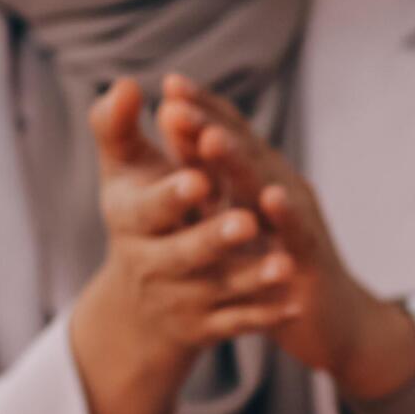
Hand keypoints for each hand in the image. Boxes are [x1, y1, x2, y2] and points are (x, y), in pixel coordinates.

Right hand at [66, 77, 293, 413]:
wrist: (137, 303)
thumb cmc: (140, 214)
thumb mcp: (122, 172)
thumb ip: (118, 127)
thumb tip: (129, 85)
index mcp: (130, 220)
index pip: (149, 208)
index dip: (172, 195)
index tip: (199, 179)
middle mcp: (150, 263)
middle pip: (184, 253)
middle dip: (214, 237)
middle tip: (247, 222)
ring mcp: (179, 299)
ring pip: (218, 290)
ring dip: (252, 279)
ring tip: (285, 265)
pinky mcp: (204, 328)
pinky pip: (237, 323)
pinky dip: (265, 316)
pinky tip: (296, 302)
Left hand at [156, 76, 414, 403]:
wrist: (332, 323)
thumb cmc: (274, 267)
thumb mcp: (230, 220)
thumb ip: (201, 179)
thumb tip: (168, 126)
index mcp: (257, 178)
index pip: (230, 133)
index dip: (202, 109)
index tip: (170, 83)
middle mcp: (281, 189)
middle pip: (243, 150)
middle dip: (209, 125)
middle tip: (176, 105)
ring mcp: (299, 222)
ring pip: (268, 185)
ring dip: (240, 161)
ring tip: (211, 139)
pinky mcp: (312, 259)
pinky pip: (299, 234)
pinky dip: (287, 215)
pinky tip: (272, 199)